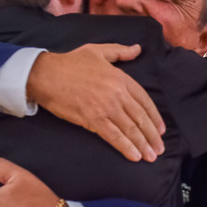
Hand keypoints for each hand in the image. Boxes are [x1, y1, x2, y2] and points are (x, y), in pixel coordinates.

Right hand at [27, 44, 165, 161]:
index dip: (154, 117)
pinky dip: (126, 147)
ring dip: (143, 145)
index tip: (160, 130)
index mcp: (121, 78)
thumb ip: (119, 51)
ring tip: (151, 157)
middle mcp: (117, 94)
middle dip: (152, 136)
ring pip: (130, 129)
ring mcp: (106, 107)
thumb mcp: (97, 50)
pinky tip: (134, 156)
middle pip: (141, 118)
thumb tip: (137, 49)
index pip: (145, 101)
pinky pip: (114, 136)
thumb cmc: (69, 62)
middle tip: (159, 149)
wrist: (45, 74)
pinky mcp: (93, 119)